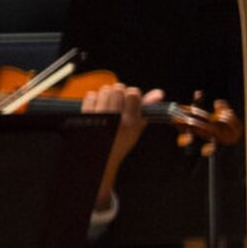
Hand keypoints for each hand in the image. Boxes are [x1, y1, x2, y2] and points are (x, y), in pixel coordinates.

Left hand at [82, 82, 162, 209]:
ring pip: (104, 90)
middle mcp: (116, 120)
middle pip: (118, 89)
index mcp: (131, 122)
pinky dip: (93, 100)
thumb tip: (159, 93)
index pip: (133, 93)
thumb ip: (147, 108)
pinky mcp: (86, 117)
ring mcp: (100, 118)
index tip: (129, 101)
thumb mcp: (137, 128)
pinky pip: (91, 96)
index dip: (131, 94)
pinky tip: (96, 109)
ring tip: (107, 107)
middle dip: (118, 93)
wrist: (101, 158)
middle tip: (117, 103)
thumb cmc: (121, 140)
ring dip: (106, 95)